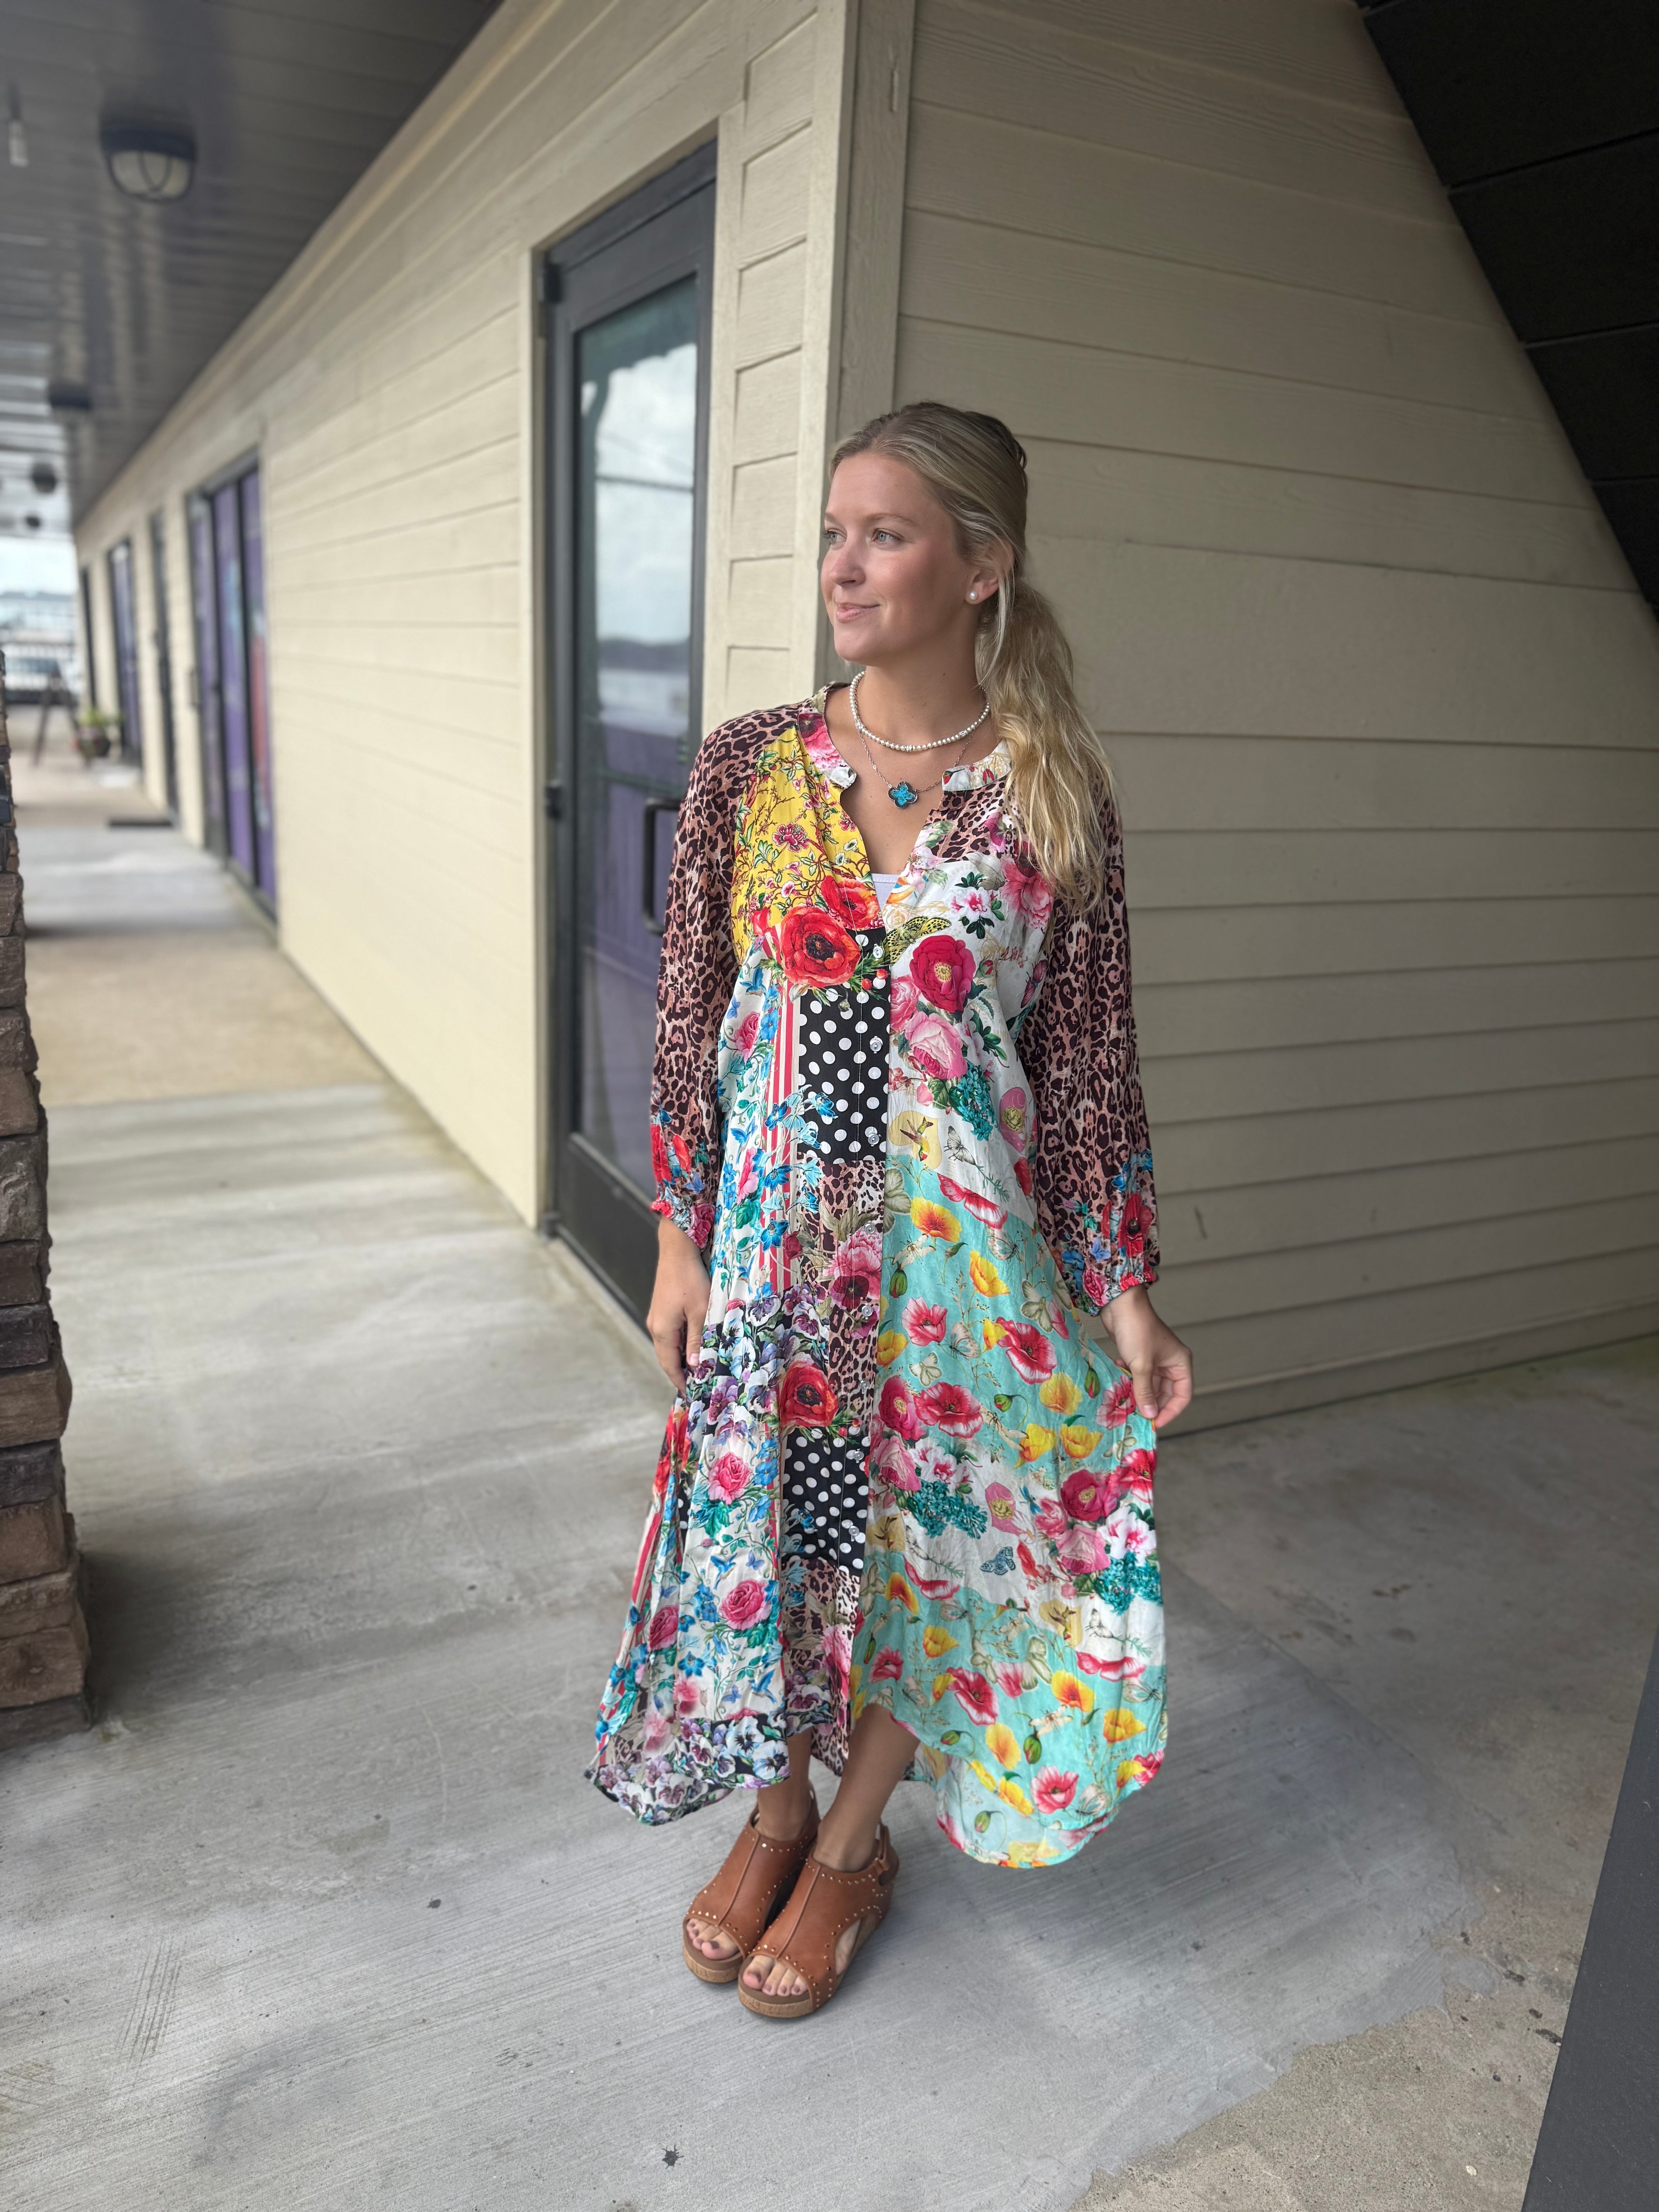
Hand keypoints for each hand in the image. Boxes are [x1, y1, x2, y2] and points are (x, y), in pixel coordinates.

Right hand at [647, 1218, 711, 1390]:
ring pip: (668, 1347)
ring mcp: (657, 1318)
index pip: (670, 1366)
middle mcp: (655, 1327)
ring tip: (698, 1369)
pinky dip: (680, 1345)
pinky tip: (694, 1346)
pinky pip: (669, 1335)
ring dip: (681, 1359)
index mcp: (662, 1331)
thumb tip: (694, 1365)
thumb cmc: (691, 1279)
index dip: (681, 1382)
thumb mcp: (701, 1312)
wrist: (677, 1250)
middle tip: (698, 1385)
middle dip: (680, 1373)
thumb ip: (697, 1340)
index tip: (692, 1395)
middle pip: (666, 1358)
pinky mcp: (662, 1309)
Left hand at [1095, 1286, 1192, 1431]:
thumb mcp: (1142, 1365)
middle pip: (1165, 1393)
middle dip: (1151, 1404)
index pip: (1182, 1396)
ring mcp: (1155, 1359)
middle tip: (1135, 1416)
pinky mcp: (1140, 1356)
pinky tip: (1120, 1381)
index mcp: (1180, 1363)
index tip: (1155, 1423)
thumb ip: (1145, 1391)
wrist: (1120, 1304)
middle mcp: (1171, 1362)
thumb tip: (1149, 1414)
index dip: (1170, 1411)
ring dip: (1138, 1393)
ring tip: (1125, 1402)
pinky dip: (1130, 1381)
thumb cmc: (1137, 1330)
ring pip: (1150, 1385)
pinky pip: (1138, 1376)